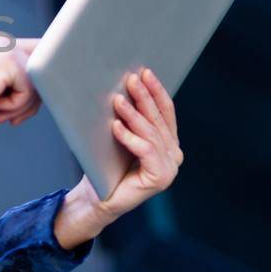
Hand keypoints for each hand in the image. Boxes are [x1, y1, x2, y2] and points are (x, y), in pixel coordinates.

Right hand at [0, 33, 40, 140]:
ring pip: (39, 83)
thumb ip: (30, 83)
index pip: (43, 56)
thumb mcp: (7, 92)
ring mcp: (7, 48)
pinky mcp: (8, 61)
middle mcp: (6, 41)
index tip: (25, 105)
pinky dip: (16, 106)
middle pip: (46, 70)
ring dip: (23, 105)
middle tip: (9, 114)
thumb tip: (58, 82)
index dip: (42, 83)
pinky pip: (30, 90)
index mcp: (3, 45)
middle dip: (34, 98)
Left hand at [54, 67, 182, 248]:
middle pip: (159, 119)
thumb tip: (123, 85)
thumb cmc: (105, 166)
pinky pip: (146, 150)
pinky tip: (116, 127)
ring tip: (117, 100)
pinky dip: (130, 137)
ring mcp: (170, 168)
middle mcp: (174, 155)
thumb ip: (129, 118)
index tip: (145, 72)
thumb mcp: (119, 136)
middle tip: (132, 79)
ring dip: (134, 114)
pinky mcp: (161, 178)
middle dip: (145, 97)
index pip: (166, 111)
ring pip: (151, 133)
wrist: (96, 199)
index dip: (156, 91)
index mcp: (168, 143)